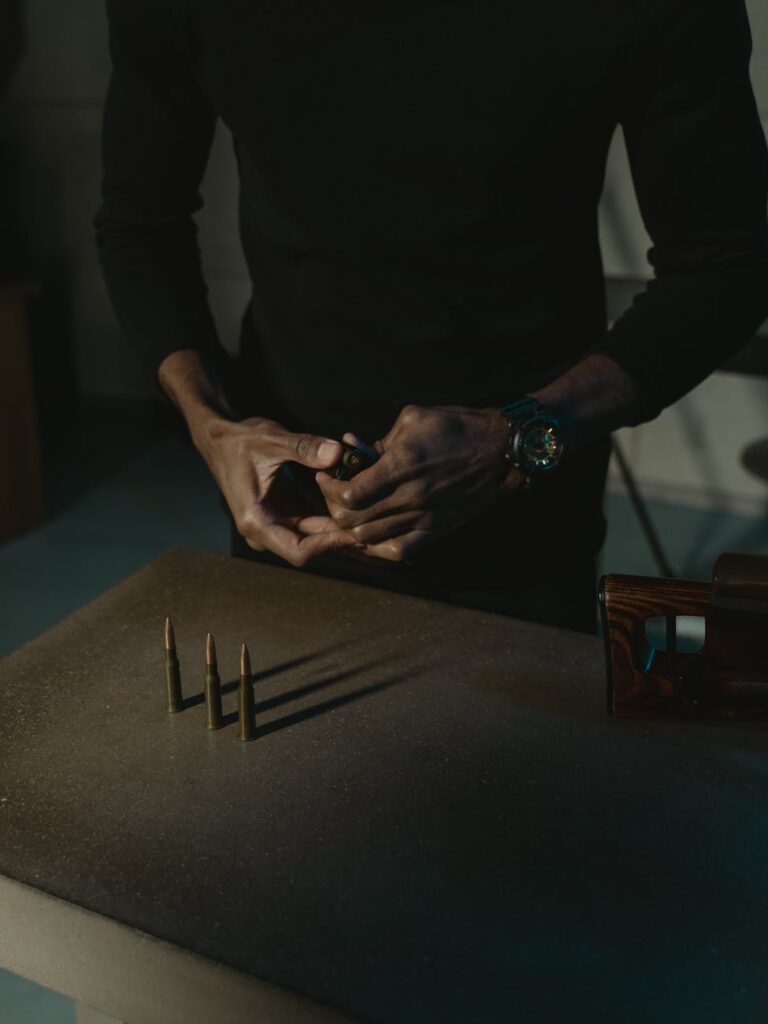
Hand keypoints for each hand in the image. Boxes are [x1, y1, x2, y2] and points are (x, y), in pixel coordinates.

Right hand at [194, 416, 357, 566]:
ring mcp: (276, 525)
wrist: (221, 440)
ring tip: (373, 521)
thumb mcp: (272, 440)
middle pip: (312, 548)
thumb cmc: (240, 441)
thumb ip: (305, 447)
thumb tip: (338, 453)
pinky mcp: (287, 515)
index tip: (357, 530)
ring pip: (316, 538)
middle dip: (343, 539)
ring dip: (342, 530)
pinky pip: (315, 525)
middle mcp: (265, 531)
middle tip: (377, 529)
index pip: (299, 551)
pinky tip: (359, 510)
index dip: (330, 545)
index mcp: (256, 521)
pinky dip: (335, 518)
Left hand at [302, 405, 522, 562]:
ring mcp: (424, 517)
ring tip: (349, 512)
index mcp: (402, 466)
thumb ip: (379, 441)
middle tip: (333, 495)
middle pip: (355, 520)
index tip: (326, 478)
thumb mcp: (413, 420)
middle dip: (335, 508)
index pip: (350, 493)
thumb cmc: (458, 428)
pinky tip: (372, 532)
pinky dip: (378, 546)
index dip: (330, 489)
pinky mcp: (436, 529)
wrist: (502, 452)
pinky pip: (399, 550)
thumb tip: (352, 451)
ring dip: (352, 527)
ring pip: (370, 538)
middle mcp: (411, 497)